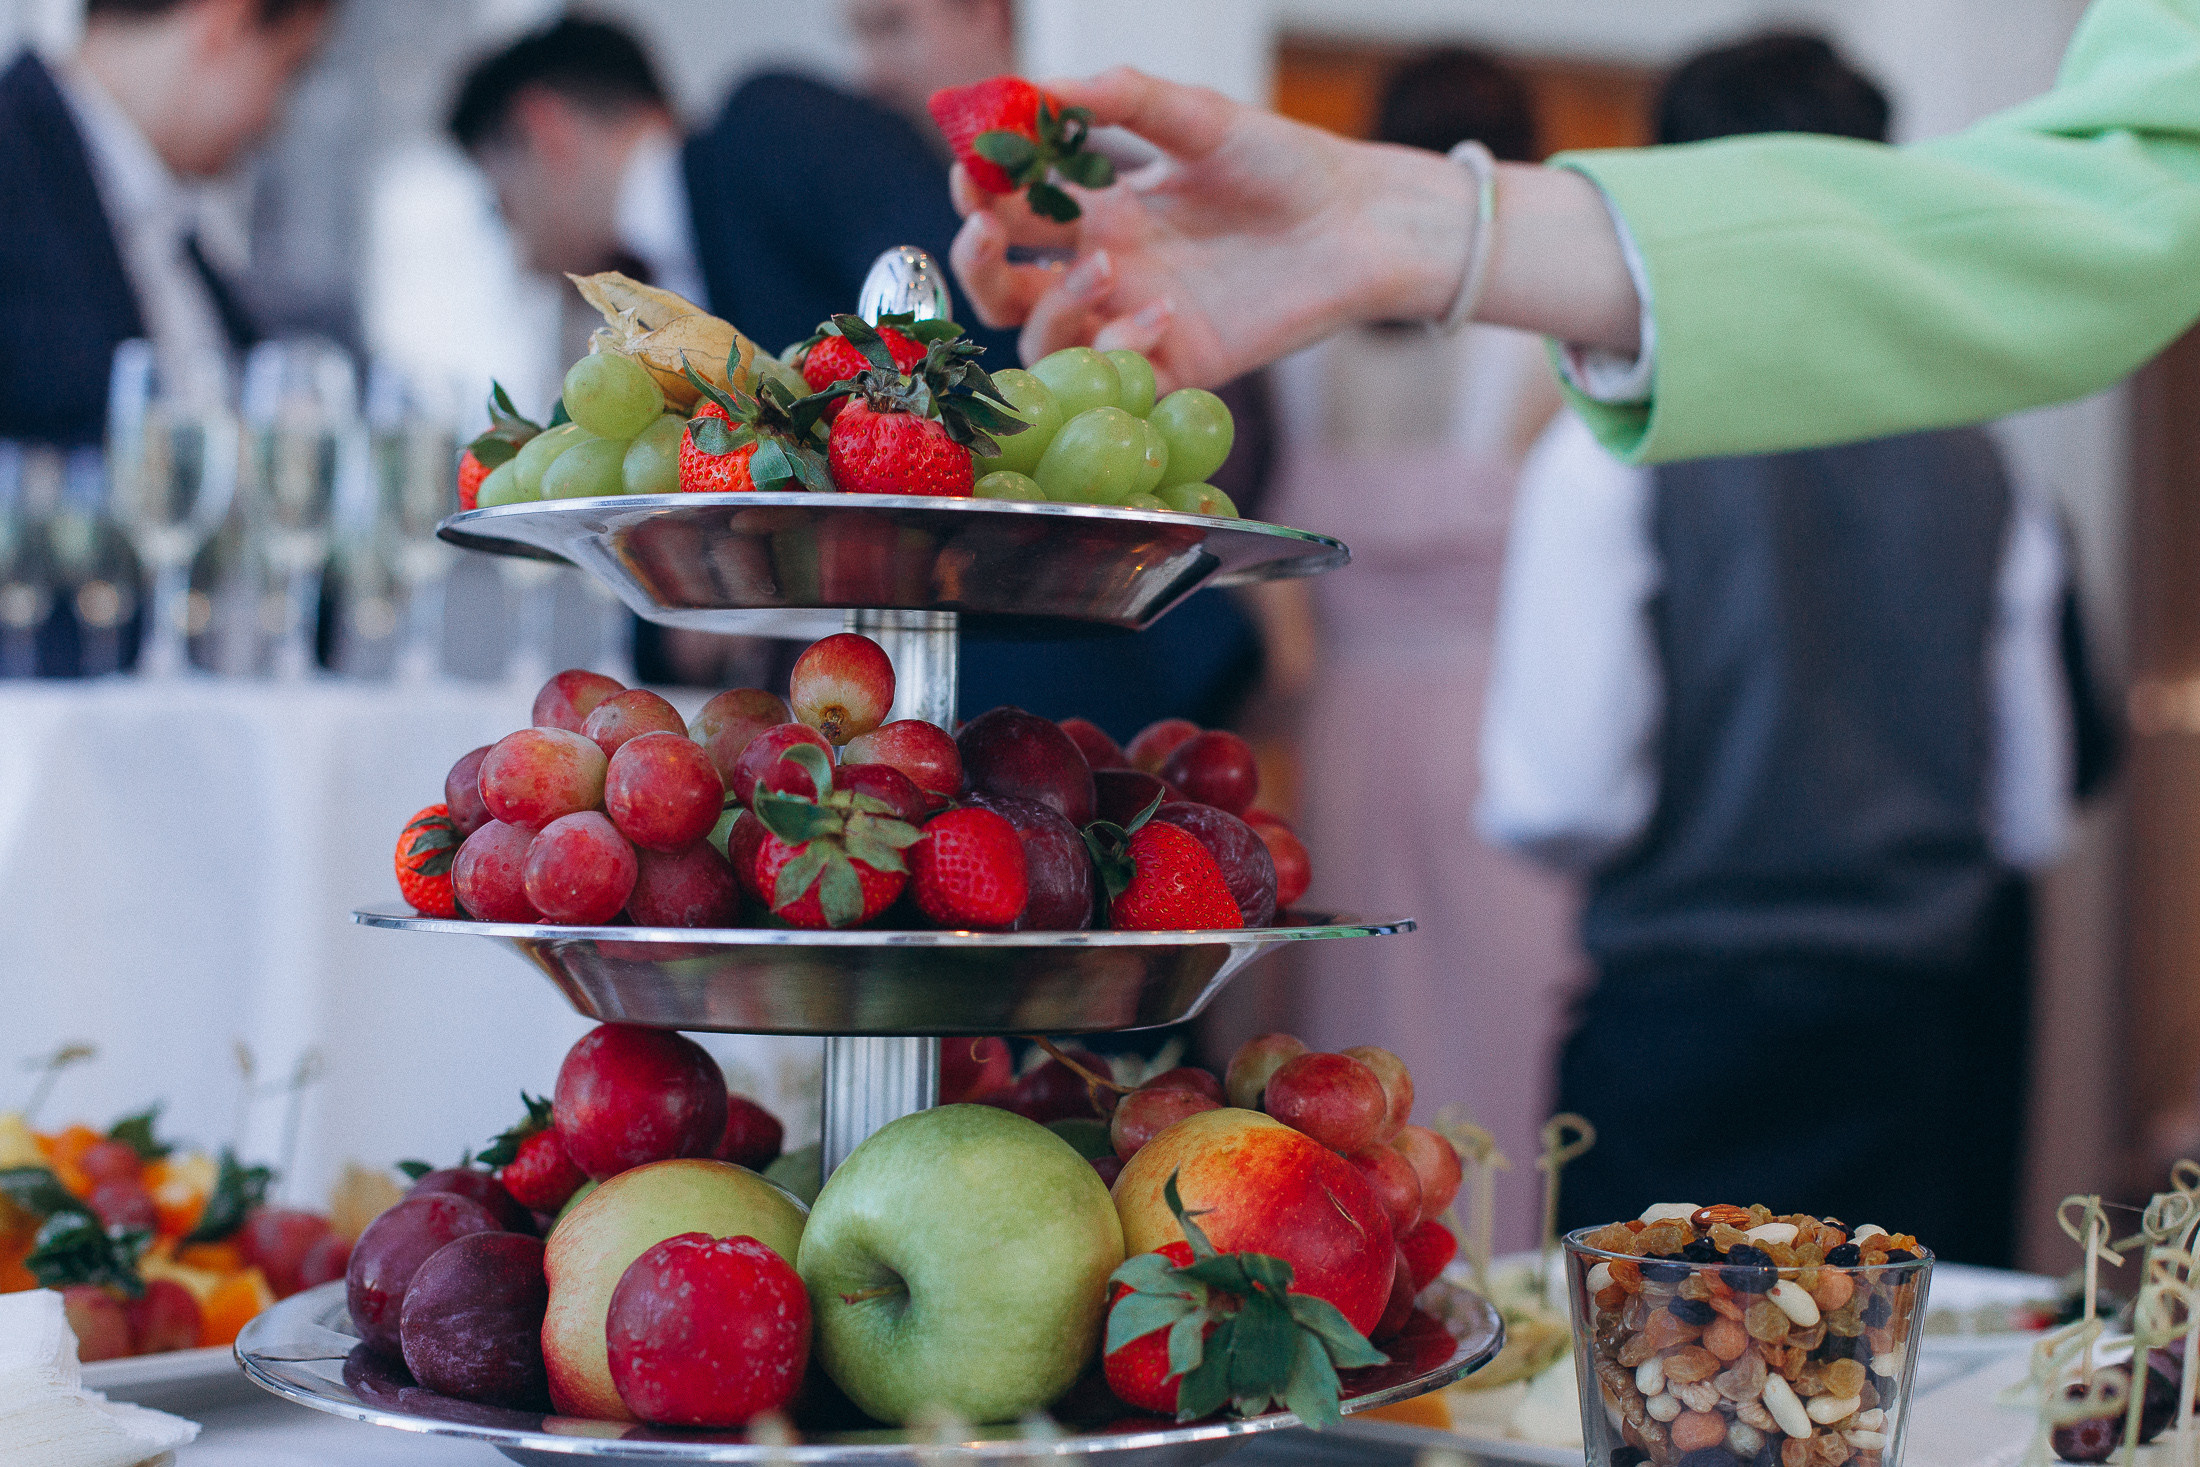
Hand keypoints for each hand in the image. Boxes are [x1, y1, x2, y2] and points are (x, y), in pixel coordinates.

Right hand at [949, 68, 1475, 392]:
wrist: (1361, 222)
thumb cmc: (1285, 165)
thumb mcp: (1199, 119)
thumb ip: (1122, 99)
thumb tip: (1035, 86)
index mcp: (1101, 211)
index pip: (1009, 212)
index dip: (977, 194)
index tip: (969, 166)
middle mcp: (1107, 271)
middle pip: (1004, 290)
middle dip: (979, 263)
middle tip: (984, 231)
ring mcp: (1136, 323)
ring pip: (1045, 344)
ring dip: (1053, 308)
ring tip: (1105, 266)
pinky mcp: (1177, 367)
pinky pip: (1116, 379)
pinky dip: (1121, 348)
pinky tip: (1160, 311)